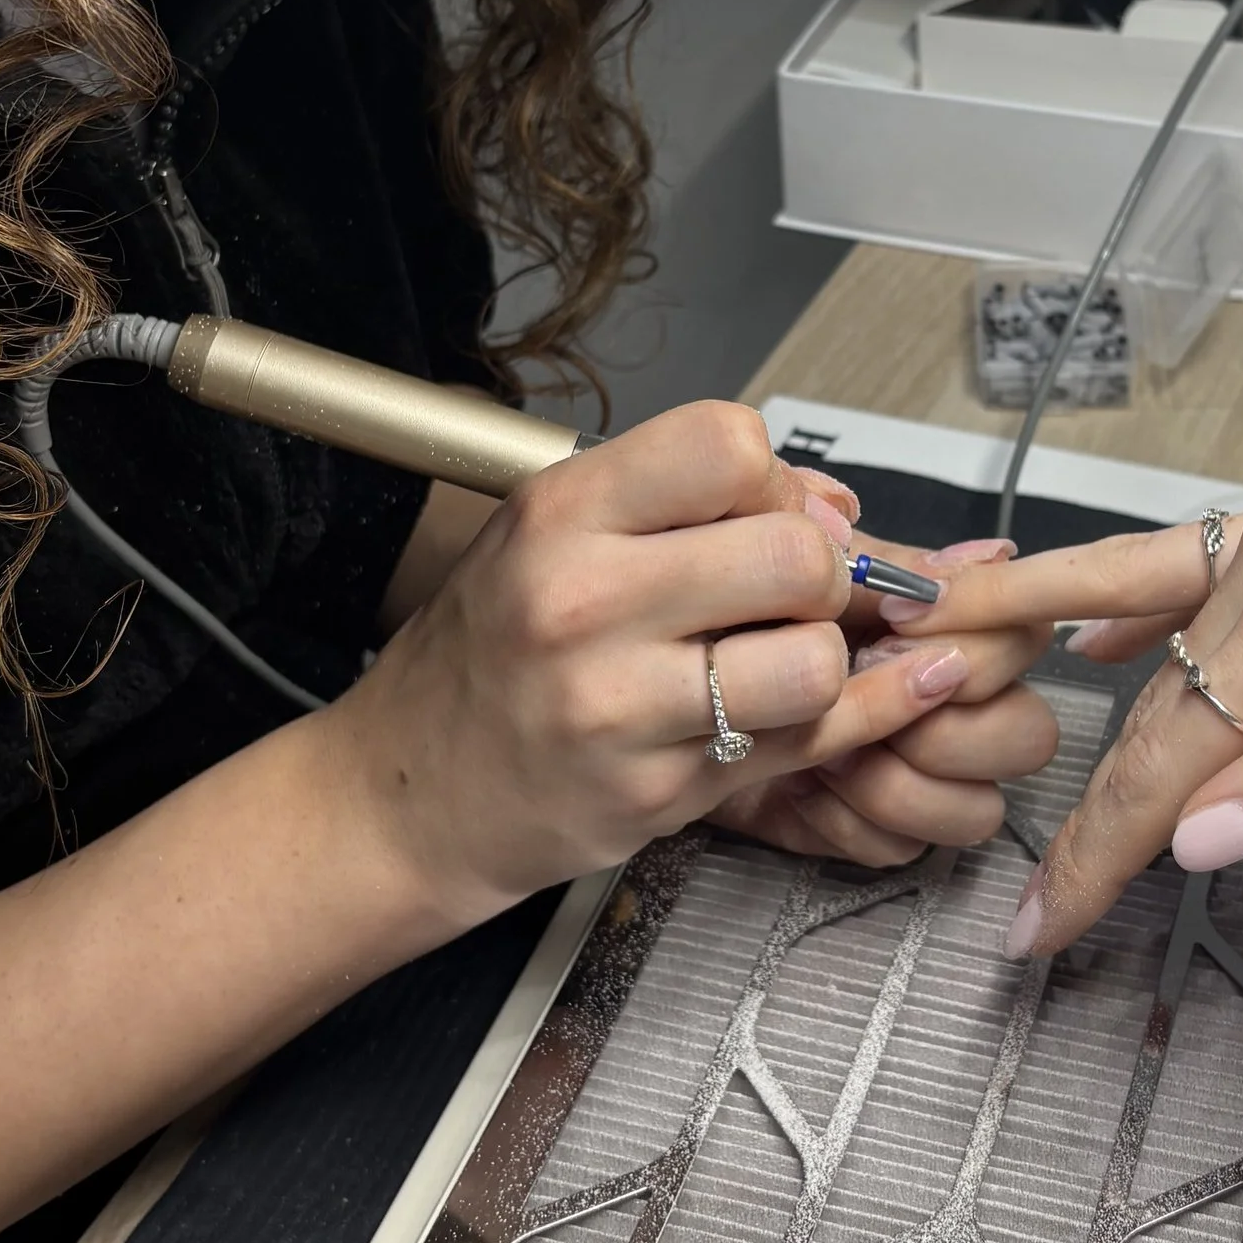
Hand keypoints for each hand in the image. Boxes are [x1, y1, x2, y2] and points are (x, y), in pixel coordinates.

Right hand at [315, 404, 1033, 929]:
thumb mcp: (554, 539)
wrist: (409, 796)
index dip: (771, 480)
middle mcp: (583, 603)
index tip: (758, 515)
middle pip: (794, 554)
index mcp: (561, 515)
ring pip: (813, 661)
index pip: (728, 446)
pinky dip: (821, 726)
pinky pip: (799, 746)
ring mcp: (618, 707)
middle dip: (819, 574)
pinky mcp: (654, 794)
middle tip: (787, 599)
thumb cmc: (490, 655)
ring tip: (774, 663)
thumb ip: (688, 501)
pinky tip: (797, 712)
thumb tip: (833, 504)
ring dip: (819, 660)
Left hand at [716, 537, 1059, 864]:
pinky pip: (903, 850)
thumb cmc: (745, 618)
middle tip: (859, 698)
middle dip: (943, 729)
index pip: (1026, 641)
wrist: (676, 689)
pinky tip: (798, 787)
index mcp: (962, 629)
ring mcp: (931, 778)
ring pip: (978, 812)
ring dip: (893, 783)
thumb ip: (896, 566)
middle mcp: (965, 707)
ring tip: (821, 751)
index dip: (972, 645)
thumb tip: (993, 554)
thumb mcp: (808, 577)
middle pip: (1029, 737)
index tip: (893, 630)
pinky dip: (844, 821)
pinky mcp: (884, 834)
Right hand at [885, 369, 1242, 954]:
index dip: (1100, 855)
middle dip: (1083, 809)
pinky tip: (1093, 638)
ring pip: (1150, 619)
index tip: (1045, 927)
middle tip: (1028, 903)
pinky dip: (1124, 600)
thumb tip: (1205, 837)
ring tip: (956, 693)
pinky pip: (1197, 564)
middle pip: (1150, 704)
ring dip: (1052, 667)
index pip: (1171, 761)